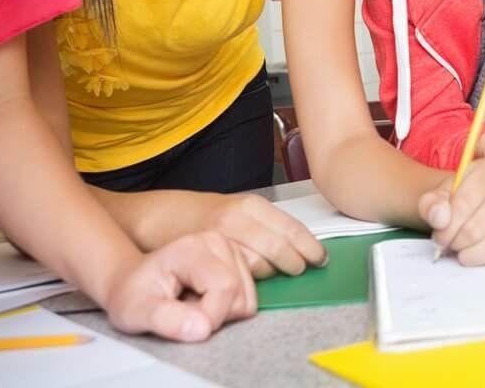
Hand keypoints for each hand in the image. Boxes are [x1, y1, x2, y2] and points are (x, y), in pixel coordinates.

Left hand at [102, 231, 257, 341]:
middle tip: (183, 312)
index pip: (225, 287)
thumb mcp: (135, 312)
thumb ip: (166, 320)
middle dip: (214, 316)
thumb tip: (204, 329)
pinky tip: (204, 301)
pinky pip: (248, 298)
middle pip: (240, 294)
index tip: (184, 326)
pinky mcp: (238, 262)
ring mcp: (231, 250)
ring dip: (222, 313)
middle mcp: (217, 242)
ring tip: (191, 306)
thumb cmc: (132, 296)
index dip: (210, 317)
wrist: (132, 282)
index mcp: (192, 248)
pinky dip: (228, 309)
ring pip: (247, 299)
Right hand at [175, 192, 326, 279]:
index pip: (292, 228)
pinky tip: (251, 278)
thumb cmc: (206, 215)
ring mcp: (223, 236)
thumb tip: (301, 246)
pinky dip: (250, 280)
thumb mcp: (240, 210)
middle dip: (296, 263)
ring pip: (261, 264)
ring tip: (276, 274)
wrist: (163, 217)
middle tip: (302, 270)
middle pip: (281, 248)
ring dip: (273, 273)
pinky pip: (238, 273)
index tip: (321, 258)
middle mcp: (239, 218)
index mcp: (253, 205)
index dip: (311, 247)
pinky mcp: (209, 254)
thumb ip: (267, 225)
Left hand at [419, 159, 484, 265]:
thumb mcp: (437, 196)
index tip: (439, 236)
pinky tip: (478, 253)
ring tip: (461, 251)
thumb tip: (440, 218)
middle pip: (478, 226)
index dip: (447, 227)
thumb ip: (431, 205)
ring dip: (473, 254)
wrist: (474, 204)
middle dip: (457, 242)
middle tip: (449, 244)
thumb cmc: (456, 199)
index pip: (465, 204)